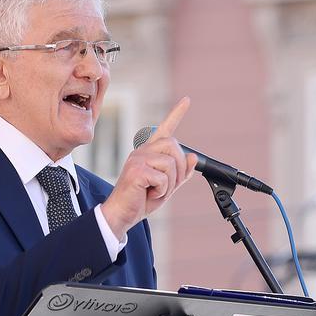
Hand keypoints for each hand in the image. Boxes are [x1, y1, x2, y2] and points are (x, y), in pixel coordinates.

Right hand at [101, 96, 197, 236]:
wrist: (123, 214)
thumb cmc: (142, 200)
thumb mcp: (166, 187)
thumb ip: (180, 173)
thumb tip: (193, 157)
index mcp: (149, 152)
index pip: (165, 129)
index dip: (177, 114)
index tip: (187, 100)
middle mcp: (142, 151)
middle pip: (174, 146)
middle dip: (180, 168)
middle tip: (169, 185)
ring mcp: (138, 159)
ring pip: (171, 164)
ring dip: (171, 183)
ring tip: (157, 191)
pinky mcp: (136, 170)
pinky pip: (163, 178)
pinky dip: (162, 191)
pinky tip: (150, 194)